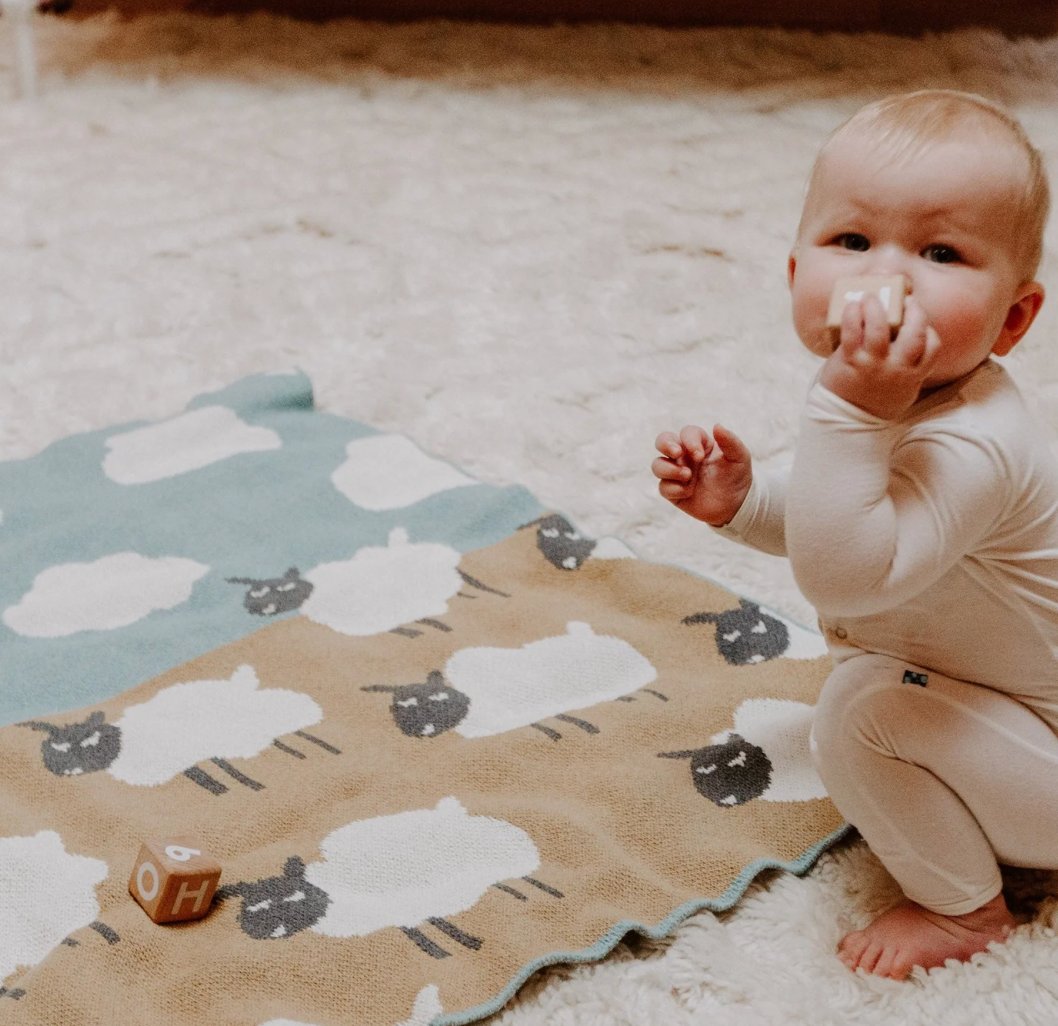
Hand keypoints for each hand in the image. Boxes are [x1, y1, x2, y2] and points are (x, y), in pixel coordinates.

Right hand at [652, 424, 751, 525]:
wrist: (735, 505)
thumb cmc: (737, 477)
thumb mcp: (739, 457)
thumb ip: (730, 441)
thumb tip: (716, 426)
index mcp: (699, 444)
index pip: (687, 433)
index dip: (690, 441)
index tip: (700, 456)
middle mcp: (684, 456)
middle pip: (662, 441)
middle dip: (665, 444)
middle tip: (677, 454)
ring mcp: (676, 473)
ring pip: (657, 465)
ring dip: (669, 469)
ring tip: (688, 476)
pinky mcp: (673, 491)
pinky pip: (663, 487)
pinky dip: (674, 489)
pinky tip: (689, 492)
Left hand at [820, 293, 940, 419]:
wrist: (848, 418)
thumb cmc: (878, 397)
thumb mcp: (905, 386)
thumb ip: (911, 365)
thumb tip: (910, 334)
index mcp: (914, 373)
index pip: (933, 347)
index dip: (930, 329)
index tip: (919, 317)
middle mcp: (896, 367)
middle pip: (915, 333)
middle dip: (914, 311)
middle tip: (905, 300)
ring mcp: (872, 363)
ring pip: (880, 328)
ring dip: (877, 307)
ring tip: (871, 296)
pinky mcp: (849, 360)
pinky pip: (851, 333)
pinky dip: (852, 316)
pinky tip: (852, 307)